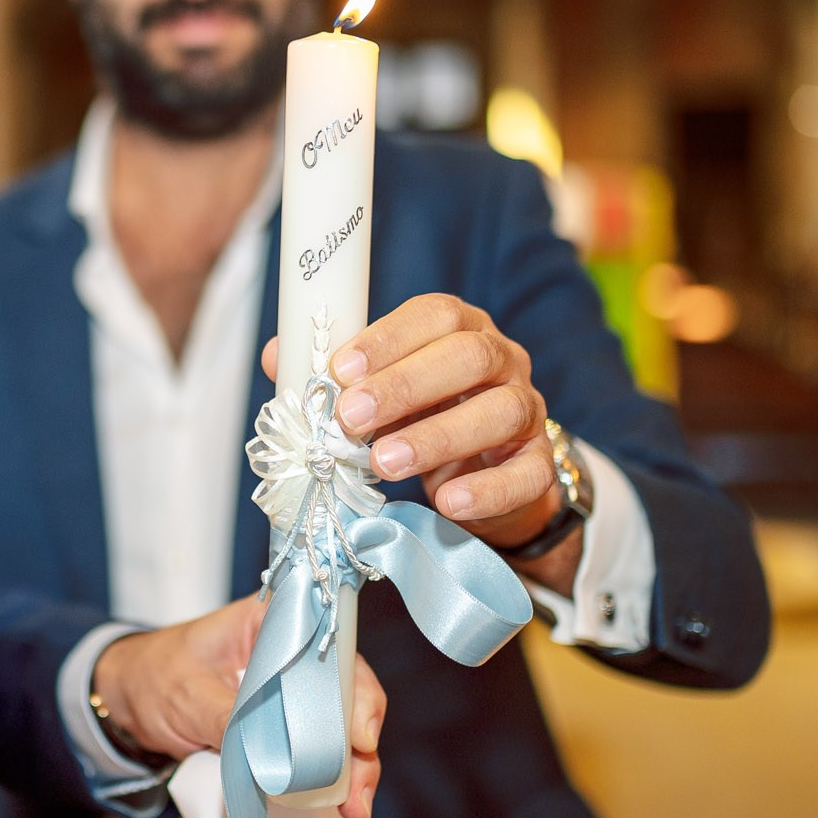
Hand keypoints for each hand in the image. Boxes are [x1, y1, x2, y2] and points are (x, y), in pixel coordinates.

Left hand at [92, 597, 386, 817]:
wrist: (127, 698)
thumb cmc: (154, 675)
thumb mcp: (186, 694)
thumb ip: (226, 718)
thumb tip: (265, 755)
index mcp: (273, 621)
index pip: (330, 648)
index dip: (355, 690)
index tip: (359, 735)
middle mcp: (293, 651)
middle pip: (346, 692)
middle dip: (361, 743)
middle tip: (360, 788)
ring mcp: (292, 690)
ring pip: (339, 726)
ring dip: (353, 768)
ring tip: (355, 809)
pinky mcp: (284, 725)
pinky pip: (317, 748)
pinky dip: (331, 776)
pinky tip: (342, 804)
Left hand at [262, 293, 562, 550]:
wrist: (484, 479)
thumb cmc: (422, 418)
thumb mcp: (380, 392)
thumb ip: (333, 374)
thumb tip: (277, 357)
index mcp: (461, 330)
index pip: (436, 314)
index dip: (389, 337)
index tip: (340, 369)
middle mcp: (503, 361)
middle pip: (468, 357)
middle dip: (405, 385)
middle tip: (351, 417)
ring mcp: (528, 413)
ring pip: (501, 412)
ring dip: (437, 437)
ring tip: (383, 464)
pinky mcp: (541, 466)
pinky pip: (526, 475)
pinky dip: (487, 489)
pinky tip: (447, 502)